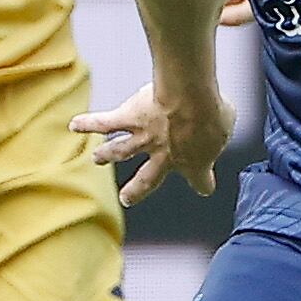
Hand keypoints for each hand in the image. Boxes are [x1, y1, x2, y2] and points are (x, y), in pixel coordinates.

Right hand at [74, 81, 233, 205]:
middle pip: (147, 179)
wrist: (191, 102)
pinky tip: (74, 125)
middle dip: (136, 190)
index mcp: (193, 162)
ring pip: (121, 151)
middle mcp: (165, 155)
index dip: (203, 183)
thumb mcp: (226, 121)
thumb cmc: (213, 112)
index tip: (205, 188)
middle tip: (127, 198)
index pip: (200, 179)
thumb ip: (219, 126)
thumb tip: (218, 117)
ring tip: (96, 159)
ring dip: (107, 156)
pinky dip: (88, 124)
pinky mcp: (129, 119)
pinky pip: (105, 123)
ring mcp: (144, 139)